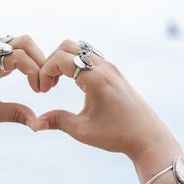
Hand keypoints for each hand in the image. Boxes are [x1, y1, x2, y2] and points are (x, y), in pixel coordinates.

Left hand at [0, 35, 45, 125]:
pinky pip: (17, 52)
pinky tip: (32, 81)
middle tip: (45, 85)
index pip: (19, 55)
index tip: (39, 91)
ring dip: (36, 60)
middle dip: (40, 61)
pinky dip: (28, 63)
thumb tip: (37, 122)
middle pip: (24, 42)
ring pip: (22, 44)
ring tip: (40, 83)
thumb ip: (12, 115)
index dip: (34, 71)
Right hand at [33, 40, 179, 159]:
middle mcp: (104, 67)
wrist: (148, 136)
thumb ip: (57, 121)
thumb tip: (35, 123)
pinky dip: (75, 64)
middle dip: (51, 62)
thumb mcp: (82, 130)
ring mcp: (110, 67)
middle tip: (48, 85)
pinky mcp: (114, 72)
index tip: (42, 92)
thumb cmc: (116, 135)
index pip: (60, 59)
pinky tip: (73, 84)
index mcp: (95, 78)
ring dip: (63, 62)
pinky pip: (88, 57)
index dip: (44, 72)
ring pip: (79, 49)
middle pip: (68, 46)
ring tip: (57, 84)